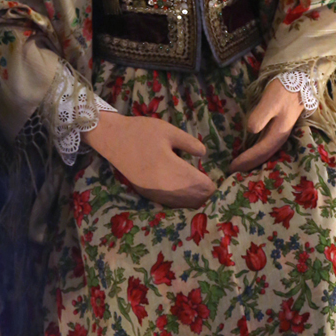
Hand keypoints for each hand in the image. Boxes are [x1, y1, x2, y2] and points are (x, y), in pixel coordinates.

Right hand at [82, 114, 214, 207]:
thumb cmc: (142, 132)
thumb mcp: (169, 131)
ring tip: (206, 192)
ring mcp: (153, 193)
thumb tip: (204, 155)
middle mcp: (162, 187)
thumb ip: (189, 143)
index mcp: (170, 170)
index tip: (224, 180)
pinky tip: (189, 194)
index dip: (214, 185)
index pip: (200, 186)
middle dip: (207, 195)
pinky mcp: (146, 195)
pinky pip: (170, 204)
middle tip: (218, 187)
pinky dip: (182, 201)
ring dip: (196, 200)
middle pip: (193, 199)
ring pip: (182, 205)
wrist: (112, 139)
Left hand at [228, 78, 302, 173]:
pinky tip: (251, 150)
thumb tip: (251, 130)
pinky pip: (266, 145)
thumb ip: (260, 116)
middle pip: (263, 156)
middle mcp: (280, 137)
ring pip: (266, 152)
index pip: (259, 152)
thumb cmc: (283, 91)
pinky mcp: (279, 127)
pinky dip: (257, 151)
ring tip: (241, 164)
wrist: (299, 82)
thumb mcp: (270, 101)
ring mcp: (281, 133)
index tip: (232, 167)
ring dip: (253, 159)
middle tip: (233, 170)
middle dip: (249, 164)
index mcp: (278, 134)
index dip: (246, 160)